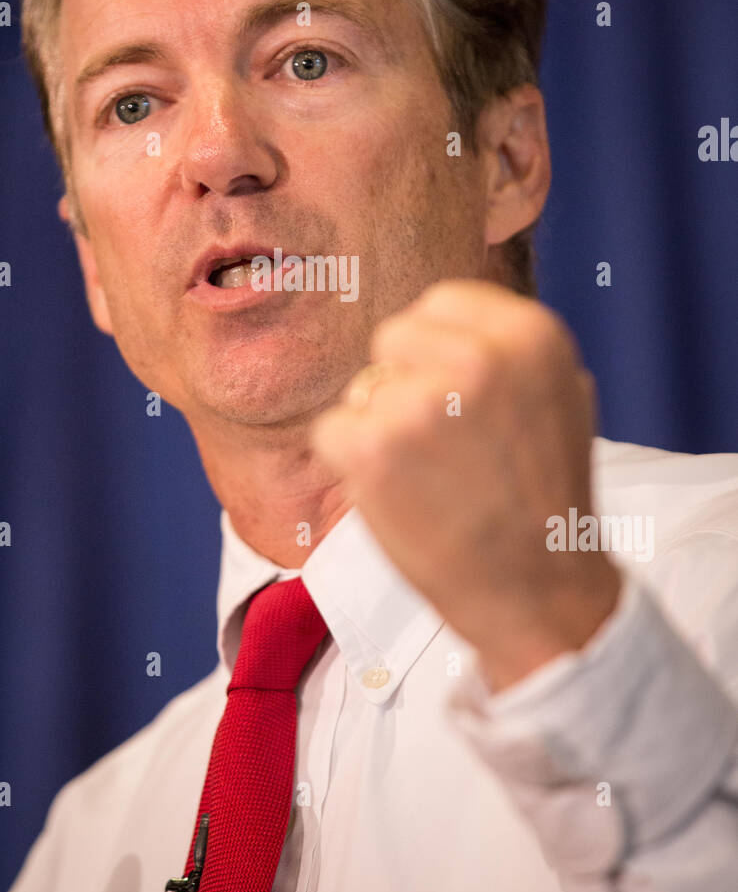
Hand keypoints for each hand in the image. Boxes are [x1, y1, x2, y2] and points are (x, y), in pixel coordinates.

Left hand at [310, 279, 621, 691]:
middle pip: (391, 337)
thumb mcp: (560, 394)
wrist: (539, 590)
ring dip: (381, 430)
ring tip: (430, 477)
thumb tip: (444, 314)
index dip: (436, 350)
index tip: (452, 393)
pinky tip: (398, 495)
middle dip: (402, 383)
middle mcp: (479, 358)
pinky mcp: (373, 448)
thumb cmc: (544, 495)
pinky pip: (332, 430)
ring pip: (363, 390)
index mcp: (531, 336)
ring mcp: (422, 402)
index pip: (441, 301)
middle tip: (438, 442)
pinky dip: (351, 465)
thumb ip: (506, 347)